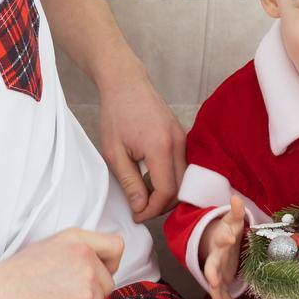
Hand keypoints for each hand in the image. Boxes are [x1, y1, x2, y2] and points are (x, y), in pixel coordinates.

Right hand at [0, 228, 124, 298]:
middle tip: (64, 296)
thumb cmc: (18, 273)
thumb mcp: (50, 247)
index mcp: (78, 239)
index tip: (99, 273)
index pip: (116, 246)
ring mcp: (87, 282)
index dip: (111, 264)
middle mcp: (87, 257)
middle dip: (92, 295)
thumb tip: (97, 265)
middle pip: (109, 284)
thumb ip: (77, 252)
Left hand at [97, 70, 186, 220]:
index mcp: (161, 147)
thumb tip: (141, 207)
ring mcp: (184, 139)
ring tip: (141, 192)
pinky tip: (149, 177)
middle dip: (161, 205)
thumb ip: (130, 182)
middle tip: (139, 209)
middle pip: (180, 188)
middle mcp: (179, 143)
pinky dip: (169, 178)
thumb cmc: (116, 114)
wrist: (126, 84)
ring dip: (166, 192)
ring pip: (184, 178)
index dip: (152, 209)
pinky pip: (182, 165)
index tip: (137, 215)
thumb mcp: (114, 152)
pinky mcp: (183, 136)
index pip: (166, 191)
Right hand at [199, 195, 247, 298]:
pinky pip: (223, 291)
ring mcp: (218, 269)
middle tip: (213, 282)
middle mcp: (216, 256)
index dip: (225, 238)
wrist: (217, 241)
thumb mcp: (232, 220)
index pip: (222, 238)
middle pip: (212, 265)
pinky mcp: (222, 278)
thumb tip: (235, 197)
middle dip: (212, 274)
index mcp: (221, 241)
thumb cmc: (227, 230)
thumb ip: (235, 211)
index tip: (230, 238)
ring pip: (215, 282)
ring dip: (217, 292)